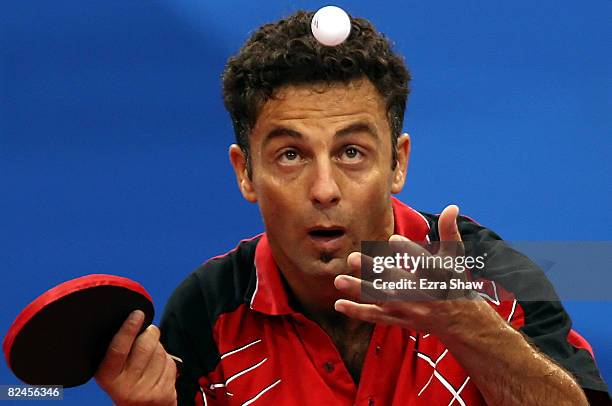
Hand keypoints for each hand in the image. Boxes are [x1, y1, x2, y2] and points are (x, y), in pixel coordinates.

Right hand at [95, 310, 176, 405]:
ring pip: (160, 353)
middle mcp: (125, 387)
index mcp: (107, 376)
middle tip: (149, 331)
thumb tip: (133, 318)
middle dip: (150, 333)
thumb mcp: (114, 367)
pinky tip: (159, 368)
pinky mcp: (163, 394)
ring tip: (151, 356)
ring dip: (159, 348)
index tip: (137, 314)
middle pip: (144, 346)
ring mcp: (145, 392)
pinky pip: (170, 364)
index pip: (118, 349)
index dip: (128, 329)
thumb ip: (120, 347)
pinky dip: (167, 361)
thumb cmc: (126, 379)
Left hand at [334, 205, 479, 336]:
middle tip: (352, 258)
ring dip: (359, 290)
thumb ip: (449, 232)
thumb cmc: (454, 283)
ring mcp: (409, 309)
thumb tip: (451, 207)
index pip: (424, 263)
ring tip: (338, 281)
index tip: (393, 238)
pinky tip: (339, 304)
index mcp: (437, 278)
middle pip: (395, 282)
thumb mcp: (455, 258)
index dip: (409, 251)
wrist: (460, 323)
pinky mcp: (399, 319)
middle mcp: (422, 295)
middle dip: (373, 271)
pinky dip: (358, 312)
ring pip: (381, 300)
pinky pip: (376, 317)